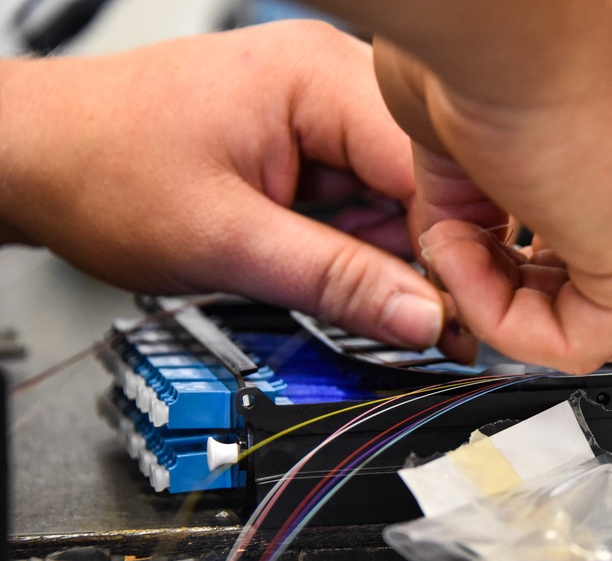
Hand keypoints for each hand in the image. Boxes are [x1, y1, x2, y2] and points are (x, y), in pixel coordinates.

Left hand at [0, 21, 455, 352]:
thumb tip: (422, 318)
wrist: (33, 158)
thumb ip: (335, 282)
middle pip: (424, 178)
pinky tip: (367, 289)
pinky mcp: (305, 145)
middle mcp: (328, 82)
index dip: (456, 244)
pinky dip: (368, 251)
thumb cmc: (98, 167)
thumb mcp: (225, 240)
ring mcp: (319, 113)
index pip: (429, 163)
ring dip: (401, 259)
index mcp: (317, 78)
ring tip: (397, 318)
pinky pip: (363, 201)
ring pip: (400, 196)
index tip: (465, 312)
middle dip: (432, 257)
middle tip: (441, 328)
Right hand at [317, 0, 611, 372]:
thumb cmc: (484, 29)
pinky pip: (582, 341)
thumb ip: (478, 192)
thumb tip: (460, 235)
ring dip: (497, 295)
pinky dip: (506, 322)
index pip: (589, 218)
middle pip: (592, 269)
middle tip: (451, 242)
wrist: (498, 13)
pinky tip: (462, 260)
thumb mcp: (470, 125)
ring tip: (449, 243)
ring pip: (590, 313)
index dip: (509, 243)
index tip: (461, 225)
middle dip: (504, 273)